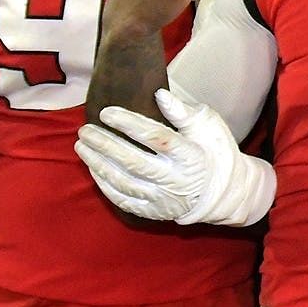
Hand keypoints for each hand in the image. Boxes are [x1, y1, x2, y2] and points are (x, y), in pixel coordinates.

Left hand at [76, 87, 275, 225]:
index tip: (106, 112)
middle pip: (133, 161)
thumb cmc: (215, 151)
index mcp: (191, 156)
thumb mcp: (208, 126)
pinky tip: (93, 168)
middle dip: (105, 144)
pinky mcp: (155, 212)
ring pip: (124, 182)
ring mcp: (164, 199)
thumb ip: (183, 112)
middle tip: (85, 129)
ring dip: (99, 163)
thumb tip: (159, 94)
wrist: (225, 192)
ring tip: (82, 146)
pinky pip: (124, 201)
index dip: (129, 124)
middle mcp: (176, 180)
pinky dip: (105, 185)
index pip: (156, 138)